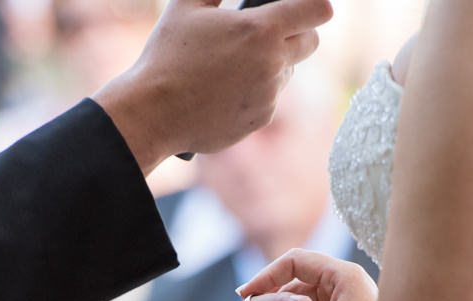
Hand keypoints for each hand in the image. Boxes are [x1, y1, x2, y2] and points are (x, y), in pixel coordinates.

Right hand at [93, 0, 332, 168]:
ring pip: (287, 72)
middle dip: (298, 33)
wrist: (155, 113)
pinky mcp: (261, 119)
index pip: (317, 10)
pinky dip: (255, 92)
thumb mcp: (187, 6)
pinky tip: (225, 90)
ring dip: (272, 64)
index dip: (317, 5)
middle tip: (271, 32)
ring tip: (234, 65)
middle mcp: (273, 63)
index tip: (308, 6)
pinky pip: (269, 99)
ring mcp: (269, 94)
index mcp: (261, 29)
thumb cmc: (167, 56)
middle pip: (311, 42)